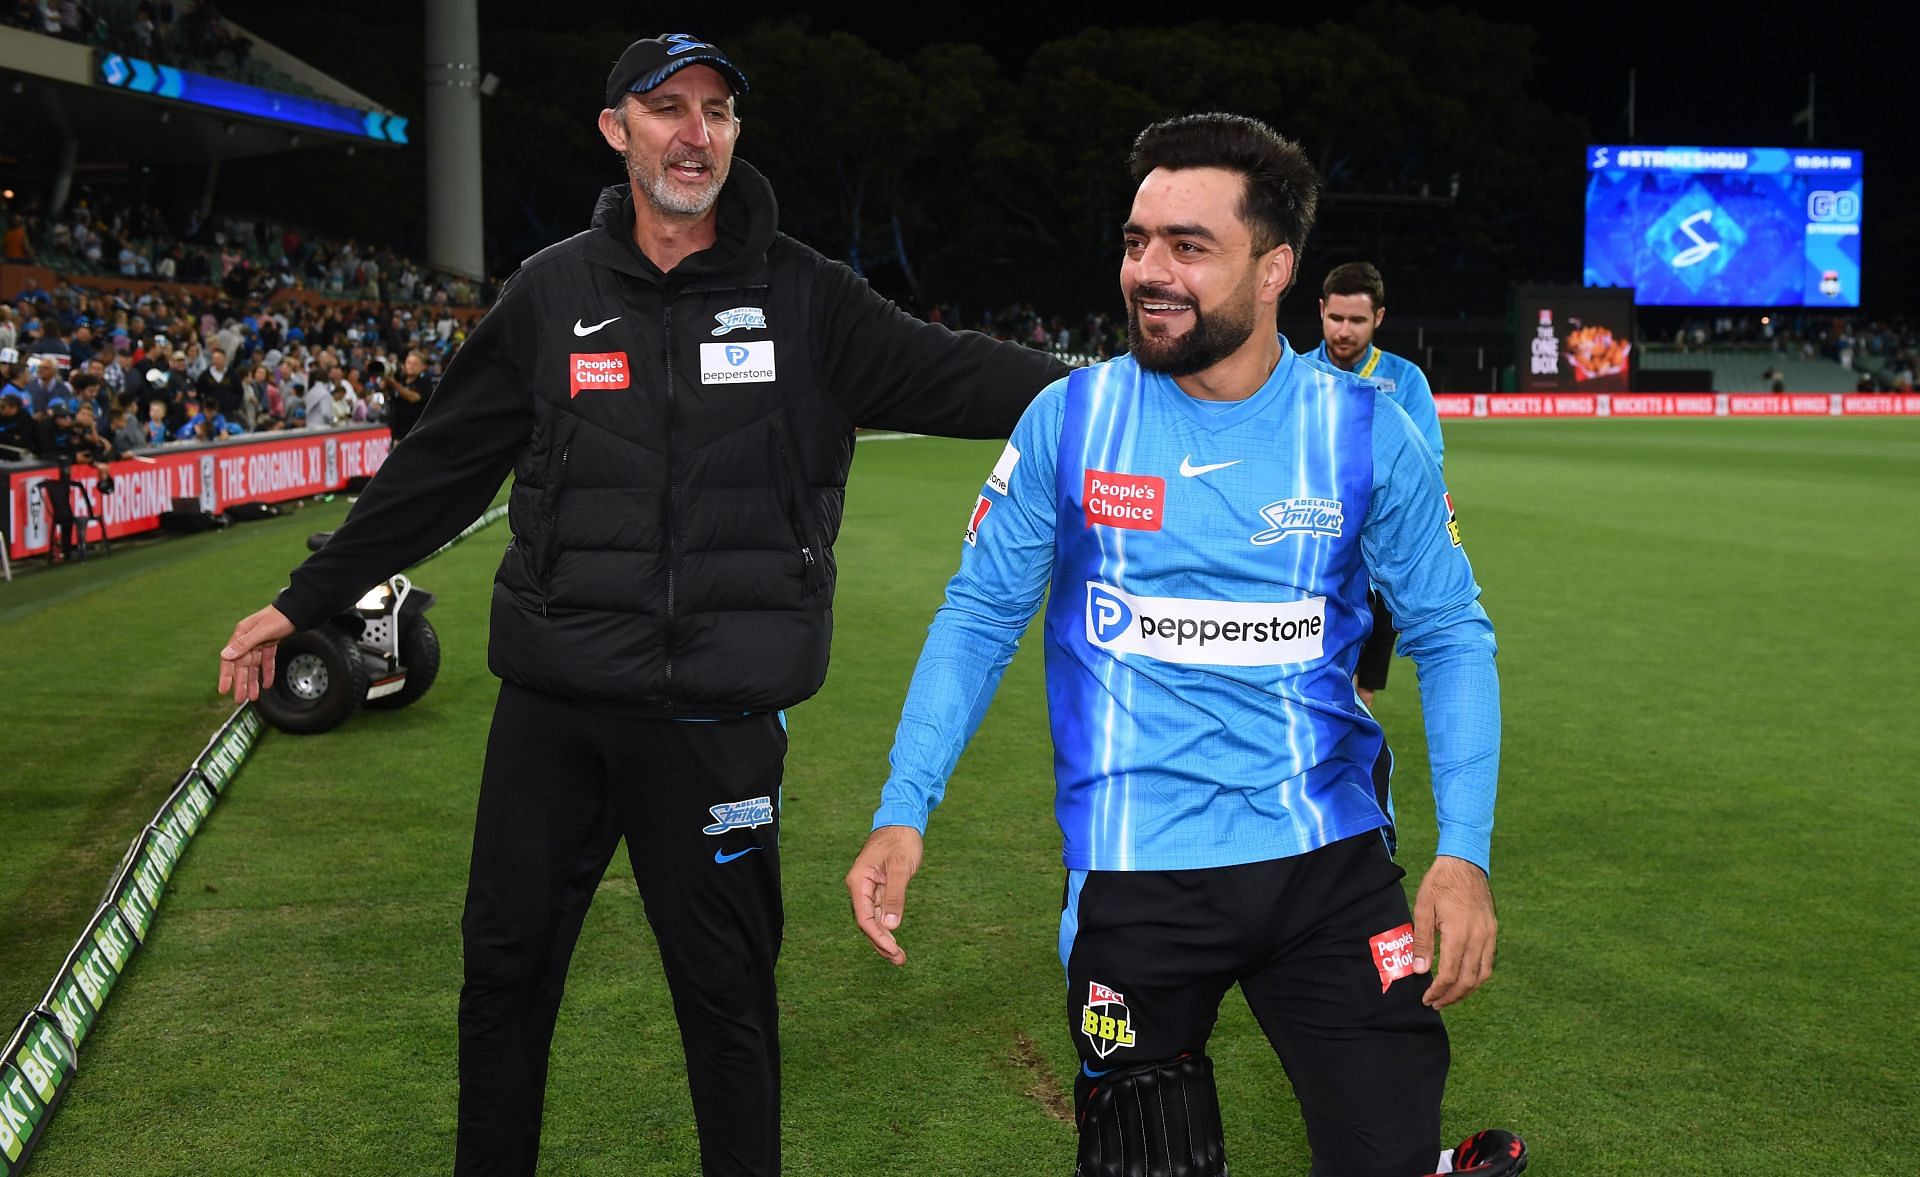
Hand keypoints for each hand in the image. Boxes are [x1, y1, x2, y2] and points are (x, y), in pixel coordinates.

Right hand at [218, 605, 294, 703]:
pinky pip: (266, 661)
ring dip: (253, 681)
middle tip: (239, 699)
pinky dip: (267, 672)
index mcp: (241, 635)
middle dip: (241, 683)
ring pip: (254, 666)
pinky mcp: (270, 643)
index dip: (226, 675)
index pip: (229, 659)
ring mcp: (259, 642)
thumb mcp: (261, 631)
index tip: (223, 690)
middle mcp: (248, 639)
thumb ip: (244, 644)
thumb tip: (225, 655)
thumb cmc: (280, 616)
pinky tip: (266, 684)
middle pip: (242, 665)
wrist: (298, 610)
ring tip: (252, 697)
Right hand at [846, 825, 923, 965]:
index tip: (892, 949)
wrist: (902, 821)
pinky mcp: (878, 888)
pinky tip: (894, 939)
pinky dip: (887, 926)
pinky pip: (879, 911)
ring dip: (884, 938)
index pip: (864, 917)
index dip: (877, 936)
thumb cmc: (901, 841)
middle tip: (899, 960)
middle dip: (881, 943)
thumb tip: (890, 926)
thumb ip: (895, 896)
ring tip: (899, 957)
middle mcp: (860, 887)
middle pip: (866, 922)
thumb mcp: (901, 868)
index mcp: (859, 881)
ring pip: (873, 919)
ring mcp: (868, 888)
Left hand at [1410, 854, 1496, 1007]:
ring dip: (1467, 990)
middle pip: (1468, 980)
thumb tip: (1419, 970)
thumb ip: (1422, 941)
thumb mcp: (1423, 908)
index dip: (1437, 991)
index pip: (1449, 974)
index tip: (1426, 998)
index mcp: (1458, 933)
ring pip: (1483, 975)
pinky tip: (1465, 979)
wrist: (1464, 862)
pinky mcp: (1493, 931)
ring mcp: (1489, 935)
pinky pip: (1489, 962)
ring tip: (1450, 997)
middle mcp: (1478, 937)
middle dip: (1451, 996)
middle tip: (1436, 1004)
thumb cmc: (1440, 883)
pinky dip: (1478, 976)